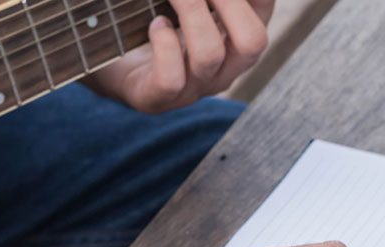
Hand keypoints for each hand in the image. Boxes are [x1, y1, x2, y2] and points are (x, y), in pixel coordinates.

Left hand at [85, 0, 272, 112]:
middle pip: (252, 42)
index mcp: (239, 41)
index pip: (263, 8)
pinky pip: (171, 78)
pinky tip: (156, 24)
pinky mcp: (158, 99)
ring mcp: (193, 89)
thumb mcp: (193, 7)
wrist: (121, 68)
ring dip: (192, 13)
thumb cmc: (162, 27)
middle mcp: (225, 70)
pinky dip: (163, 43)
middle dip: (228, 1)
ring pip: (210, 55)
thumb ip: (205, 0)